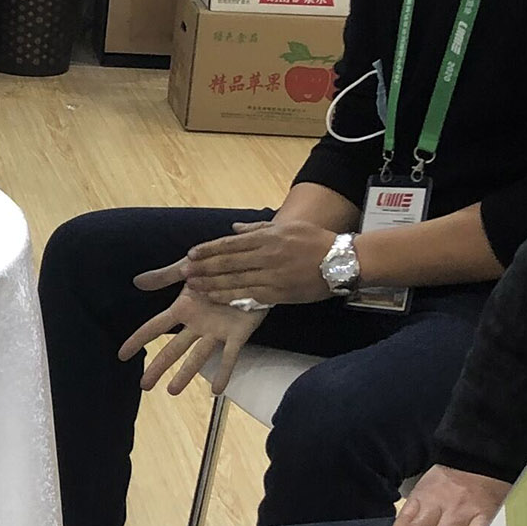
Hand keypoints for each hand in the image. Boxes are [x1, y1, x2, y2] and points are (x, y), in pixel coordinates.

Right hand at [119, 267, 270, 395]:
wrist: (249, 265)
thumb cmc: (218, 266)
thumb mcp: (188, 268)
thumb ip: (164, 277)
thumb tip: (137, 282)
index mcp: (183, 309)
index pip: (154, 327)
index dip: (137, 340)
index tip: (122, 355)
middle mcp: (197, 324)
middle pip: (172, 349)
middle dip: (158, 367)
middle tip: (144, 386)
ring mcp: (216, 330)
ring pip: (197, 356)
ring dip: (185, 374)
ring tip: (172, 390)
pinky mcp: (238, 333)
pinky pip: (230, 356)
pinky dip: (224, 372)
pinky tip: (217, 390)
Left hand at [180, 217, 340, 308]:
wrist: (343, 261)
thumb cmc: (315, 241)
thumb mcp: (287, 227)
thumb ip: (258, 229)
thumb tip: (234, 229)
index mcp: (268, 237)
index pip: (230, 243)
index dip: (208, 250)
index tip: (191, 254)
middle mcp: (267, 255)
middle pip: (227, 262)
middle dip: (203, 268)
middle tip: (183, 272)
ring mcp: (272, 275)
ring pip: (234, 281)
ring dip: (211, 284)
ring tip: (193, 286)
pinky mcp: (279, 293)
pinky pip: (249, 296)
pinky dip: (230, 297)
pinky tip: (215, 298)